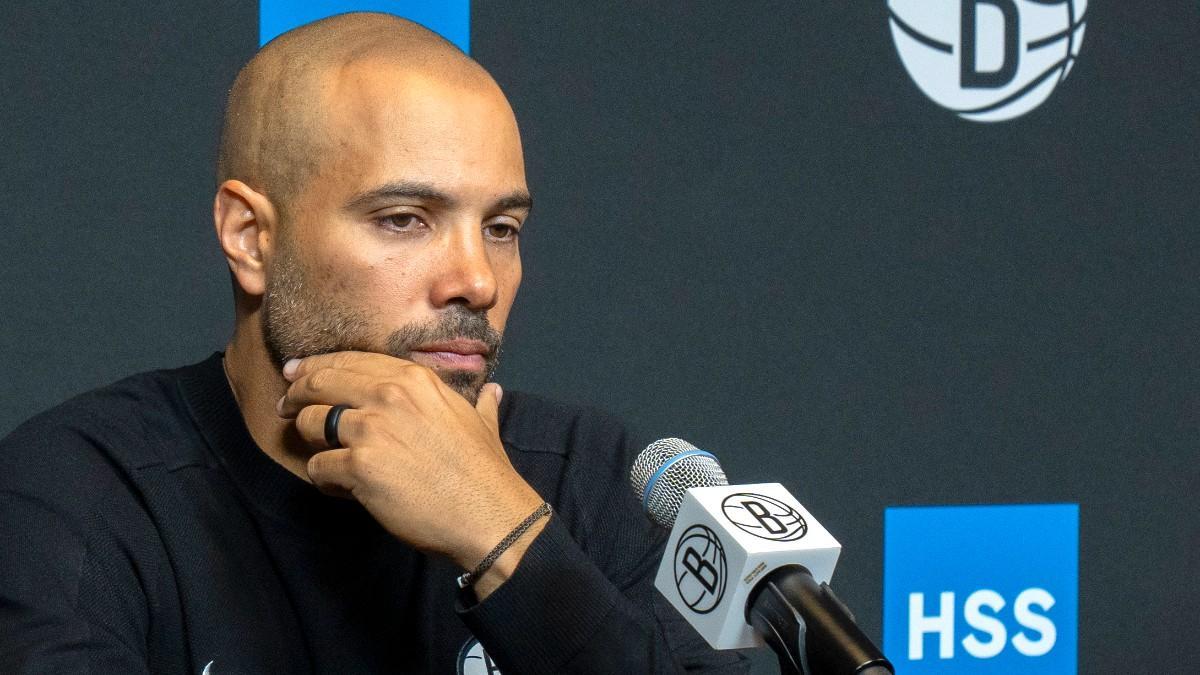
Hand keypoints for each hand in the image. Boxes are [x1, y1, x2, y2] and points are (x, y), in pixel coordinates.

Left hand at [276, 351, 544, 576]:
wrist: (488, 513)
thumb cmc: (485, 471)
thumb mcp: (482, 423)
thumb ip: (480, 403)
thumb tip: (492, 393)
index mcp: (414, 379)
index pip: (350, 360)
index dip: (317, 366)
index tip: (298, 374)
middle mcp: (389, 395)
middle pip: (320, 382)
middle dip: (296, 394)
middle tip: (286, 407)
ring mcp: (372, 429)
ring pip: (310, 422)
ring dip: (307, 439)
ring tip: (318, 453)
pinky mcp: (360, 467)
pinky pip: (318, 467)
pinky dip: (322, 478)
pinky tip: (337, 486)